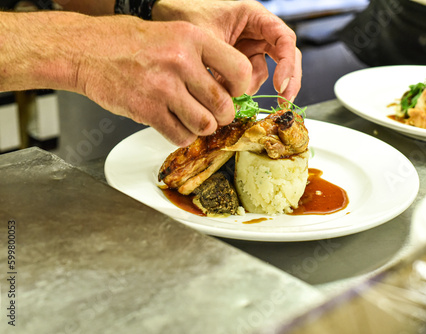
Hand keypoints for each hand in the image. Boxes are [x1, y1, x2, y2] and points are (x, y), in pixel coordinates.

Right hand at [75, 17, 254, 145]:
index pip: (239, 70)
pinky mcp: (146, 110)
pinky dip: (182, 136)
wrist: (85, 49)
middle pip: (223, 105)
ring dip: (202, 128)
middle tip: (214, 114)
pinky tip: (175, 124)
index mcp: (192, 37)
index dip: (240, 88)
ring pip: (205, 125)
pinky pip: (180, 136)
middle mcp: (180, 61)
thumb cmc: (127, 41)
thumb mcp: (172, 33)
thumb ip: (202, 57)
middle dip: (222, 116)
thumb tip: (227, 86)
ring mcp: (163, 87)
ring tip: (192, 120)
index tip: (232, 93)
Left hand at [152, 0, 301, 102]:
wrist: (164, 15)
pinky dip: (235, 89)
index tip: (281, 85)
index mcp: (253, 16)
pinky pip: (244, 80)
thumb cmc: (184, 11)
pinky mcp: (236, 63)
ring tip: (222, 86)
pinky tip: (219, 87)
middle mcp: (255, 32)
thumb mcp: (205, 34)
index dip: (287, 63)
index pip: (284, 39)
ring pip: (261, 74)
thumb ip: (224, 60)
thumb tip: (238, 90)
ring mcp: (247, 48)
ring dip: (247, 86)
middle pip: (284, 58)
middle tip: (282, 102)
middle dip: (285, 81)